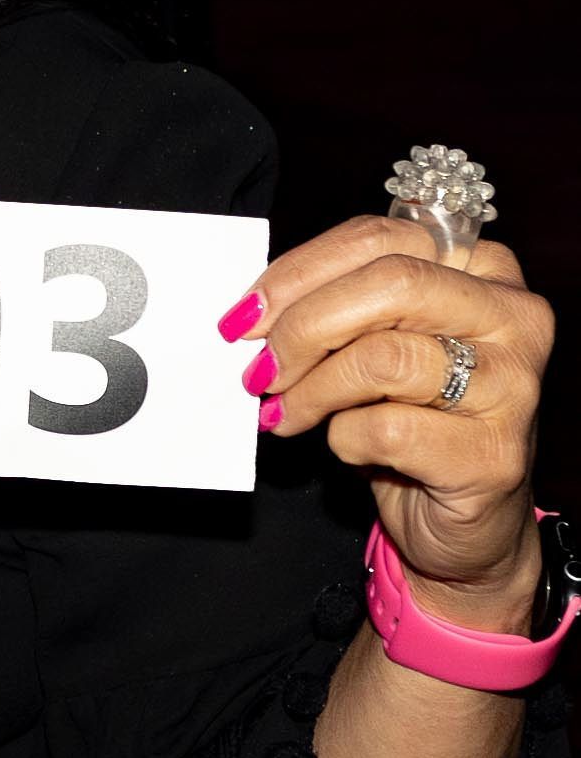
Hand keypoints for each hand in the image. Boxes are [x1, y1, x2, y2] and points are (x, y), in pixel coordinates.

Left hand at [228, 216, 550, 627]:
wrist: (462, 518)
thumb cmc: (409, 415)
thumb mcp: (371, 343)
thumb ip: (332, 308)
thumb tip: (250, 311)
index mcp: (482, 267)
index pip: (378, 239)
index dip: (298, 272)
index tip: (245, 314)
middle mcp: (512, 315)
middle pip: (390, 285)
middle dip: (303, 326)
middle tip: (258, 368)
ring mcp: (512, 384)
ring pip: (384, 358)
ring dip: (312, 390)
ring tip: (283, 412)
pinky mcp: (496, 452)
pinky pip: (389, 428)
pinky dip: (344, 439)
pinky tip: (346, 447)